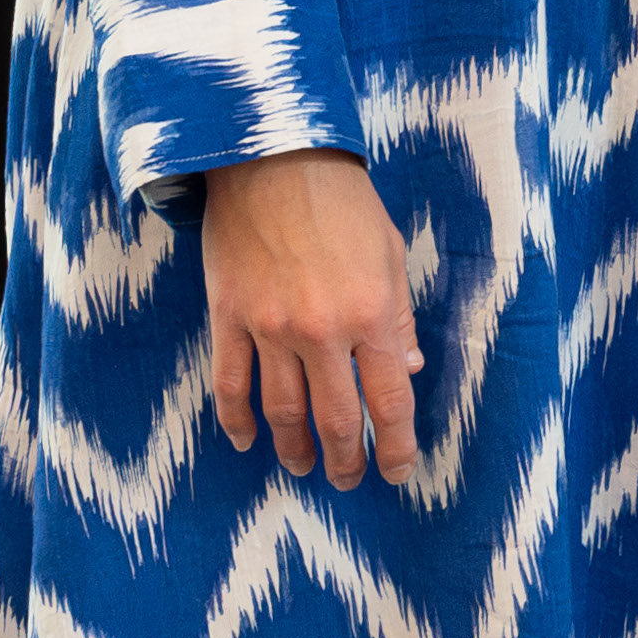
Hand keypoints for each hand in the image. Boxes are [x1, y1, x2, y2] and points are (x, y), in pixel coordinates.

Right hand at [200, 147, 421, 488]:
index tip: (398, 470)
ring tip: (303, 466)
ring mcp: (269, 328)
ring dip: (293, 448)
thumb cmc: (342, 201)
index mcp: (372, 313)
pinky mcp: (228, 318)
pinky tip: (246, 439)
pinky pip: (230, 384)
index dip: (397, 444)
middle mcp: (322, 330)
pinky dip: (236, 420)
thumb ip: (399, 316)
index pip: (390, 398)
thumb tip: (409, 369)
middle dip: (346, 459)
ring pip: (281, 411)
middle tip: (348, 479)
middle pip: (336, 418)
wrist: (273, 157)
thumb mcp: (391, 252)